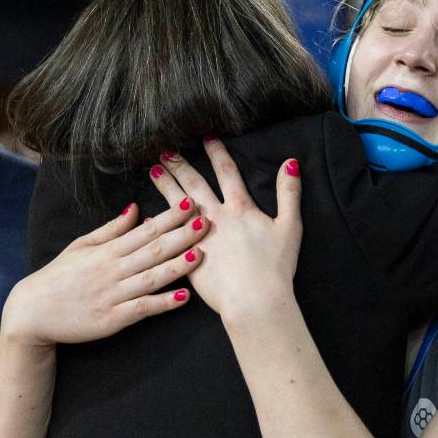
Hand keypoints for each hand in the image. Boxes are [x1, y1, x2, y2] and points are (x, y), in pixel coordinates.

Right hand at [3, 198, 206, 346]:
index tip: (190, 205)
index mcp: (106, 251)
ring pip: (151, 277)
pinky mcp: (113, 319)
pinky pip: (142, 308)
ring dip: (178, 266)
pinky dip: (163, 303)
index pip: (144, 231)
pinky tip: (184, 297)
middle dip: (182, 235)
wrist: (32, 313)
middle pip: (153, 250)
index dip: (169, 218)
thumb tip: (135, 208)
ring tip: (201, 254)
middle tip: (206, 221)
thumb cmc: (58, 277)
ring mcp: (113, 295)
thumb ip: (111, 229)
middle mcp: (112, 270)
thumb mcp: (81, 246)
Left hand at [150, 139, 301, 322]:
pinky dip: (157, 224)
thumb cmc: (276, 267)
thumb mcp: (291, 227)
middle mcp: (216, 218)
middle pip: (194, 184)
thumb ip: (289, 193)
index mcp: (240, 209)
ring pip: (176, 205)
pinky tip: (147, 216)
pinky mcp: (187, 258)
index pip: (226, 173)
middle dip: (181, 165)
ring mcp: (198, 238)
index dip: (216, 153)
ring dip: (165, 186)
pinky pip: (167, 237)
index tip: (206, 137)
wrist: (254, 300)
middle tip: (165, 149)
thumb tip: (291, 162)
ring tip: (153, 171)